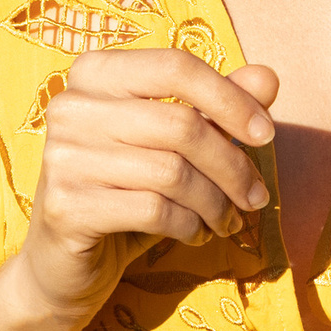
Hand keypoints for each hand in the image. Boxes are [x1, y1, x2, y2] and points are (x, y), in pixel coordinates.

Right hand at [12, 48, 280, 328]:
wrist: (62, 263)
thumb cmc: (125, 191)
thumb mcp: (175, 145)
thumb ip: (216, 107)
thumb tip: (267, 77)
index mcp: (94, 74)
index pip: (175, 66)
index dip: (230, 98)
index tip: (266, 135)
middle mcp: (70, 107)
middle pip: (180, 123)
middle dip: (232, 165)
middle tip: (255, 197)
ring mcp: (62, 156)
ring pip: (172, 171)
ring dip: (215, 202)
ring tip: (226, 220)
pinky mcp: (67, 206)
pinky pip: (153, 210)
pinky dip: (188, 225)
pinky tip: (193, 234)